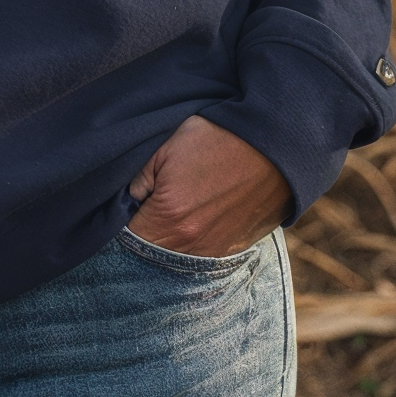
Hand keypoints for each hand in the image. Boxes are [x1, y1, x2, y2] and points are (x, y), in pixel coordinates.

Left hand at [126, 116, 290, 257]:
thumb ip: (138, 177)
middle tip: (148, 209)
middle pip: (154, 253)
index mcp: (169, 219)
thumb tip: (128, 198)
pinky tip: (198, 219)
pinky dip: (196, 242)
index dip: (122, 222)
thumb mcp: (167, 145)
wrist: (273, 143)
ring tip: (175, 213)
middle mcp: (192, 245)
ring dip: (171, 241)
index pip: (129, 239)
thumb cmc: (217, 138)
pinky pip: (205, 255)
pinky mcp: (236, 249)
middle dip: (146, 234)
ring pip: (179, 258)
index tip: (125, 208)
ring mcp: (216, 251)